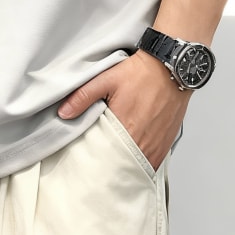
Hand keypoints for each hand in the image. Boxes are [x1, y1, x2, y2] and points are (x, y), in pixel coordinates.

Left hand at [57, 50, 190, 170]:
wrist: (171, 67)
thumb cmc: (141, 73)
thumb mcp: (107, 79)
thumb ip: (83, 97)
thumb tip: (63, 113)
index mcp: (125, 128)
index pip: (105, 157)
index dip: (95, 161)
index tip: (86, 162)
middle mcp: (143, 141)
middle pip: (122, 165)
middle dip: (109, 167)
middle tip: (98, 165)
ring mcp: (158, 145)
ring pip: (138, 166)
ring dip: (126, 165)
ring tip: (113, 162)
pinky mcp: (167, 142)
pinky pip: (152, 161)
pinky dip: (141, 161)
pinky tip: (131, 155)